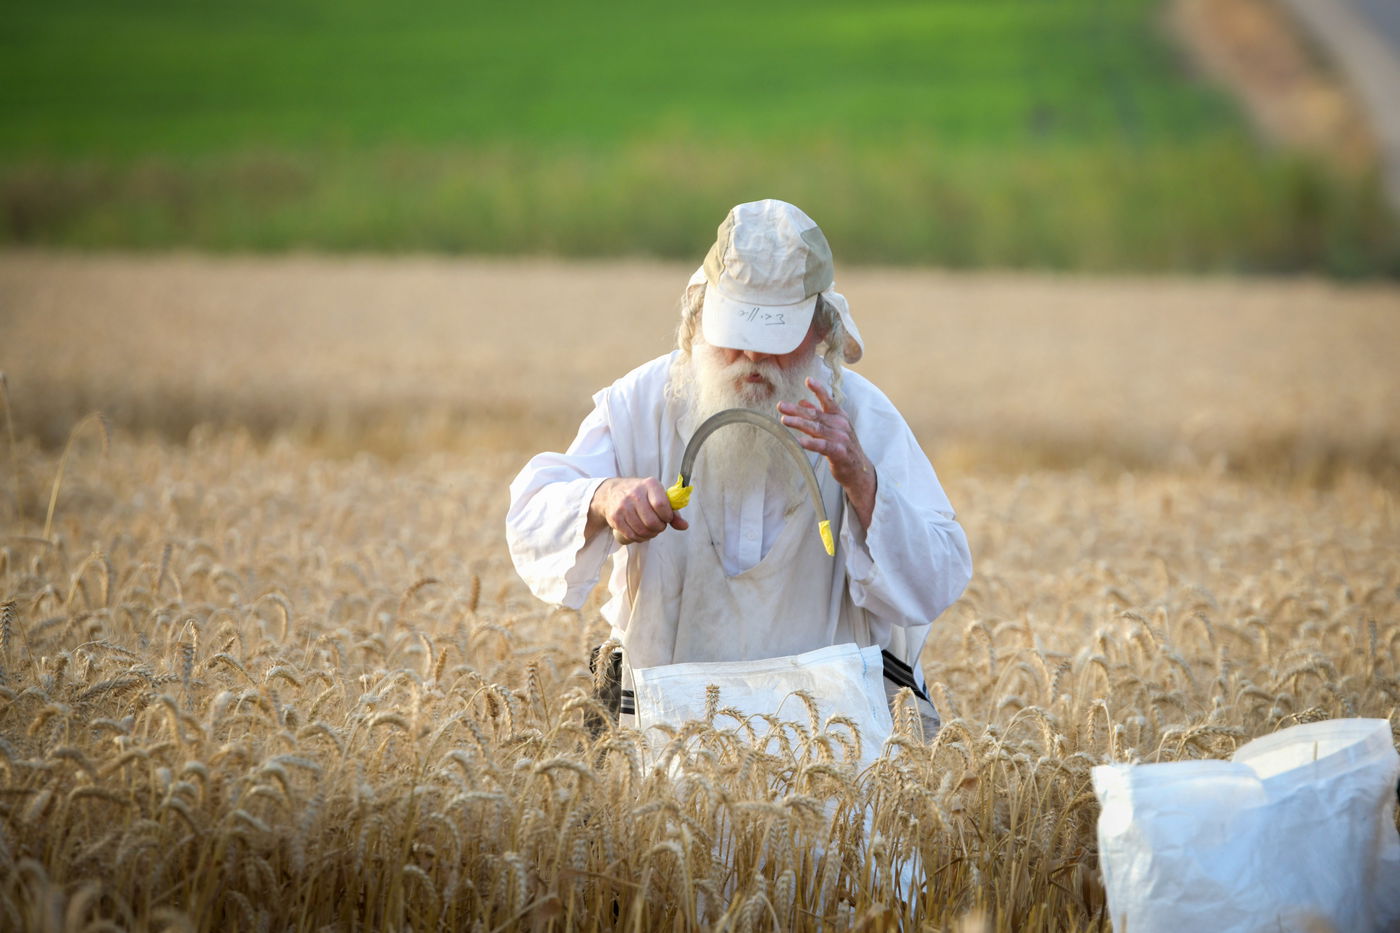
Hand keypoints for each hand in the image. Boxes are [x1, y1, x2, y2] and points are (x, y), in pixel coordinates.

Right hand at [587, 477, 688, 544]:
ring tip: (651, 529)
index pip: (661, 505)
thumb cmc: (641, 494)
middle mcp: (635, 493)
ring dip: (650, 534)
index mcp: (650, 484)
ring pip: (642, 530)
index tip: (667, 518)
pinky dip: (639, 538)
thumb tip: (684, 526)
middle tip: (658, 525)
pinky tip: (641, 533)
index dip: (667, 516)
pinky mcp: (615, 517)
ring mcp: (623, 506)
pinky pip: (631, 535)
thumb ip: (673, 511)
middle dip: (659, 528)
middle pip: (652, 521)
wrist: (613, 492)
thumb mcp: (658, 496)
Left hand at [777, 377, 876, 529]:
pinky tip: (798, 441)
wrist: (859, 470)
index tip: (808, 380)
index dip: (818, 390)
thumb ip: (818, 415)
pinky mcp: (839, 452)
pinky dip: (809, 443)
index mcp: (839, 416)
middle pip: (815, 415)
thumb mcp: (833, 428)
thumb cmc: (843, 447)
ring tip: (784, 420)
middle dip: (796, 410)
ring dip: (799, 424)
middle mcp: (841, 424)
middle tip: (780, 406)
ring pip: (816, 428)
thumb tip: (802, 402)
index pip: (828, 400)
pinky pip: (822, 446)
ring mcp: (841, 438)